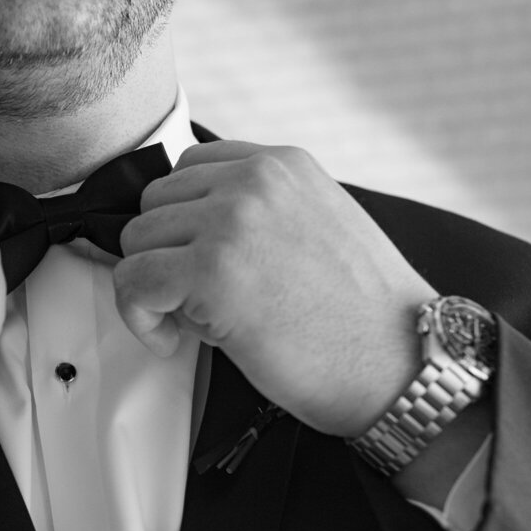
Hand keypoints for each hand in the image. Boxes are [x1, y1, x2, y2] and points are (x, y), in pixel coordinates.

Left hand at [115, 141, 435, 437]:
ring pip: (135, 241)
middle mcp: (253, 181)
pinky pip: (131, 283)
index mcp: (280, 164)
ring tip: (194, 325)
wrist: (399, 366)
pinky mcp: (209, 272)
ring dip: (152, 288)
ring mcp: (229, 222)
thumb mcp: (315, 226)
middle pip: (154, 204)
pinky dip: (139, 319)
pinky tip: (173, 342)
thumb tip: (186, 231)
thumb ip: (258, 212)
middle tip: (198, 305)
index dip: (183, 225)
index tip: (200, 266)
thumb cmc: (358, 317)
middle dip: (166, 255)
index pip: (187, 169)